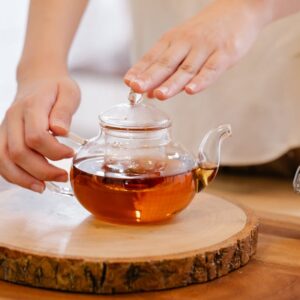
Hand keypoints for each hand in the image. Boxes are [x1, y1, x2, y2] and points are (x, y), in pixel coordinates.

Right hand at [0, 67, 79, 192]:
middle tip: (63, 175)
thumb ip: (64, 111)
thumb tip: (60, 131)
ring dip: (23, 178)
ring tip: (44, 188)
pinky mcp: (3, 136)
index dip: (54, 151)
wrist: (38, 80)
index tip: (71, 154)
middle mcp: (13, 118)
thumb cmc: (57, 88)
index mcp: (31, 106)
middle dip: (42, 170)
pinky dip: (13, 175)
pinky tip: (31, 182)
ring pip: (4, 159)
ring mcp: (5, 128)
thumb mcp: (69, 93)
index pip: (36, 136)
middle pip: (19, 152)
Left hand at [124, 0, 268, 99]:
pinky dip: (201, 80)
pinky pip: (212, 69)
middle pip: (166, 63)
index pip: (152, 57)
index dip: (140, 70)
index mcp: (174, 40)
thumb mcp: (183, 45)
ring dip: (172, 83)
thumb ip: (167, 70)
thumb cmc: (207, 31)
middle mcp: (187, 43)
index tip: (128, 83)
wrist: (240, 8)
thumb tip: (149, 93)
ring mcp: (206, 47)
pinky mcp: (225, 53)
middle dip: (150, 77)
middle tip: (136, 88)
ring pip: (187, 68)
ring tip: (159, 95)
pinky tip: (191, 90)